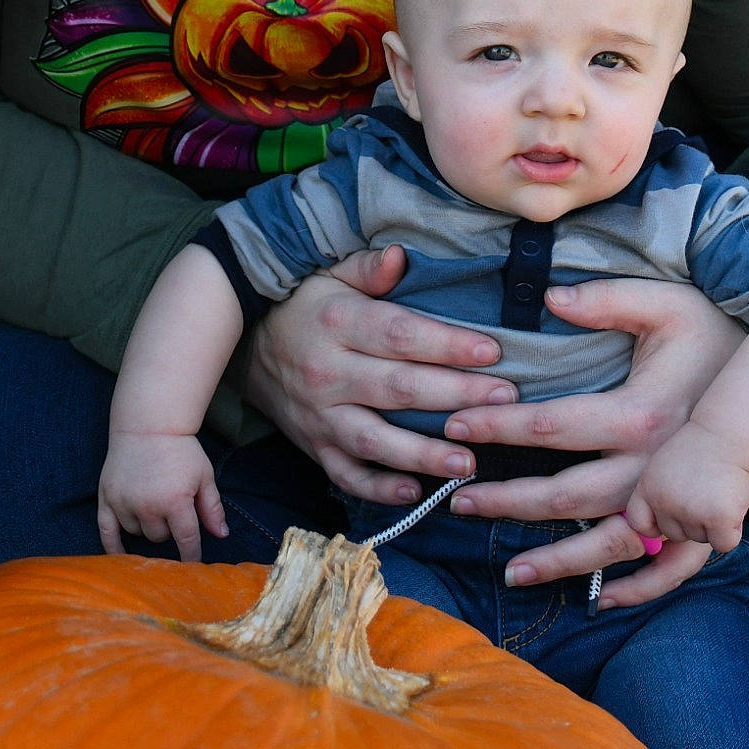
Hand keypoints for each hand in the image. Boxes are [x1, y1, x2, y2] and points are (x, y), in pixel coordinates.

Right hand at [98, 431, 226, 562]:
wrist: (148, 424)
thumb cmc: (181, 450)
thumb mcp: (204, 475)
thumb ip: (212, 507)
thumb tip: (222, 536)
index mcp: (175, 501)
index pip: (186, 540)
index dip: (191, 554)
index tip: (194, 565)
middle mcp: (148, 506)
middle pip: (159, 537)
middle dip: (168, 528)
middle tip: (171, 506)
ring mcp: (124, 502)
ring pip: (137, 533)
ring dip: (146, 526)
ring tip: (152, 503)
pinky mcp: (106, 497)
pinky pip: (106, 531)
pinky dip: (112, 546)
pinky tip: (120, 556)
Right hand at [243, 244, 517, 502]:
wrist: (243, 348)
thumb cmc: (305, 307)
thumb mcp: (329, 275)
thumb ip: (367, 269)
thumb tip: (400, 256)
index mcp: (337, 323)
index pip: (399, 335)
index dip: (447, 344)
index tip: (492, 351)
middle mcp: (327, 373)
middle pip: (398, 389)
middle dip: (455, 396)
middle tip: (505, 401)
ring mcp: (319, 416)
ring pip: (376, 440)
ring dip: (424, 455)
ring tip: (470, 462)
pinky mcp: (314, 447)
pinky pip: (347, 474)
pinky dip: (379, 489)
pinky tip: (417, 492)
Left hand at [442, 278, 741, 592]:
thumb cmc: (716, 334)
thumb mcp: (664, 303)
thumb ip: (606, 300)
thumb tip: (549, 296)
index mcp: (638, 414)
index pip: (550, 426)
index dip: (497, 426)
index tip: (456, 426)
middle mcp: (652, 466)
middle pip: (566, 495)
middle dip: (507, 501)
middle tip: (459, 503)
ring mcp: (678, 500)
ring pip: (607, 544)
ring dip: (558, 561)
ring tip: (511, 573)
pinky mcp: (701, 520)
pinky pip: (667, 570)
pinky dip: (635, 589)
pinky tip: (600, 601)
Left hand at [624, 420, 748, 556]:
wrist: (731, 433)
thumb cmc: (703, 449)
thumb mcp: (667, 466)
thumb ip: (660, 494)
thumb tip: (659, 535)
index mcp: (648, 486)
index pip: (639, 523)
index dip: (655, 525)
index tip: (673, 516)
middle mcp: (664, 502)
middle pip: (675, 535)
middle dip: (692, 521)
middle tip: (707, 492)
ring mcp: (690, 512)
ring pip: (701, 539)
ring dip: (713, 523)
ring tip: (719, 491)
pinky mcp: (718, 518)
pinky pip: (724, 543)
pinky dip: (732, 531)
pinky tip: (733, 504)